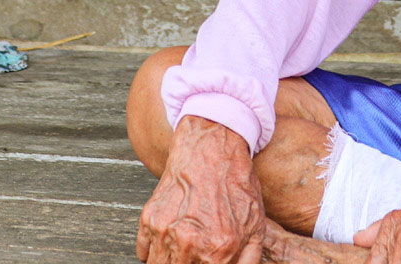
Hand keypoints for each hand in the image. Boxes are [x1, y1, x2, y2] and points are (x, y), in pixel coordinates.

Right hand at [136, 116, 265, 263]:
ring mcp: (165, 233)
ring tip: (184, 253)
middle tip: (196, 257)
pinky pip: (144, 253)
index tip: (209, 263)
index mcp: (219, 251)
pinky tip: (170, 241)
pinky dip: (154, 253)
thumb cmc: (236, 184)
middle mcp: (189, 245)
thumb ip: (248, 261)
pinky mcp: (149, 220)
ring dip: (171, 263)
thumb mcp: (256, 225)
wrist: (212, 148)